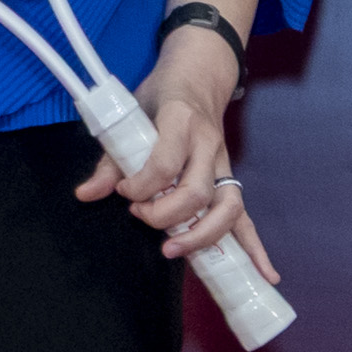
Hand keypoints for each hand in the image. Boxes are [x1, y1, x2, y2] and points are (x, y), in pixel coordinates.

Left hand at [75, 30, 278, 282]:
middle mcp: (208, 145)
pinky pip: (245, 217)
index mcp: (181, 122)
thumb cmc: (161, 97)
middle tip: (141, 217)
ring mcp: (223, 164)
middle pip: (197, 192)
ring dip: (203, 236)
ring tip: (174, 250)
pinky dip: (255, 247)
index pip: (165, 164)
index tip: (123, 193)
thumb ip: (110, 160)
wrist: (198, 77)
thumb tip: (86, 194)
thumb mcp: (132, 115)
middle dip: (166, 215)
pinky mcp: (229, 181)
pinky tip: (264, 274)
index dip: (141, 186)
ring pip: (227, 207)